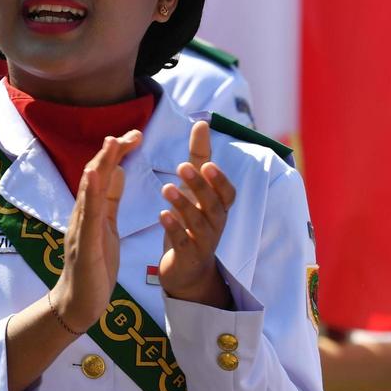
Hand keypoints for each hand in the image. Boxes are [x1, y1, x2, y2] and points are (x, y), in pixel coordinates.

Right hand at [52, 131, 140, 331]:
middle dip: (112, 152)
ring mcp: (81, 228)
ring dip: (100, 165)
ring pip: (89, 191)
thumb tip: (118, 171)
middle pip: (95, 175)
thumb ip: (109, 200)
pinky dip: (91, 194)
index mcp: (92, 210)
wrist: (78, 303)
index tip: (136, 134)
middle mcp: (82, 214)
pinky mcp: (84, 245)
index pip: (104, 174)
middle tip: (133, 132)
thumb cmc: (93, 266)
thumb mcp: (106, 227)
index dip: (117, 152)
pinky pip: (88, 216)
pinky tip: (95, 176)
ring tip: (112, 142)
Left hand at [158, 121, 235, 307]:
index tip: (207, 164)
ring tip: (166, 188)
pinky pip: (183, 243)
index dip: (219, 180)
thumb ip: (200, 156)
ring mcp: (204, 242)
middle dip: (199, 186)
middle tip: (182, 167)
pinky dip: (174, 229)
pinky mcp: (188, 256)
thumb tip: (202, 122)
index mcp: (219, 207)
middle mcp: (216, 224)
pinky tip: (162, 216)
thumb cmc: (194, 220)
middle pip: (213, 204)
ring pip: (198, 223)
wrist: (189, 269)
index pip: (228, 193)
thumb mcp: (197, 188)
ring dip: (184, 205)